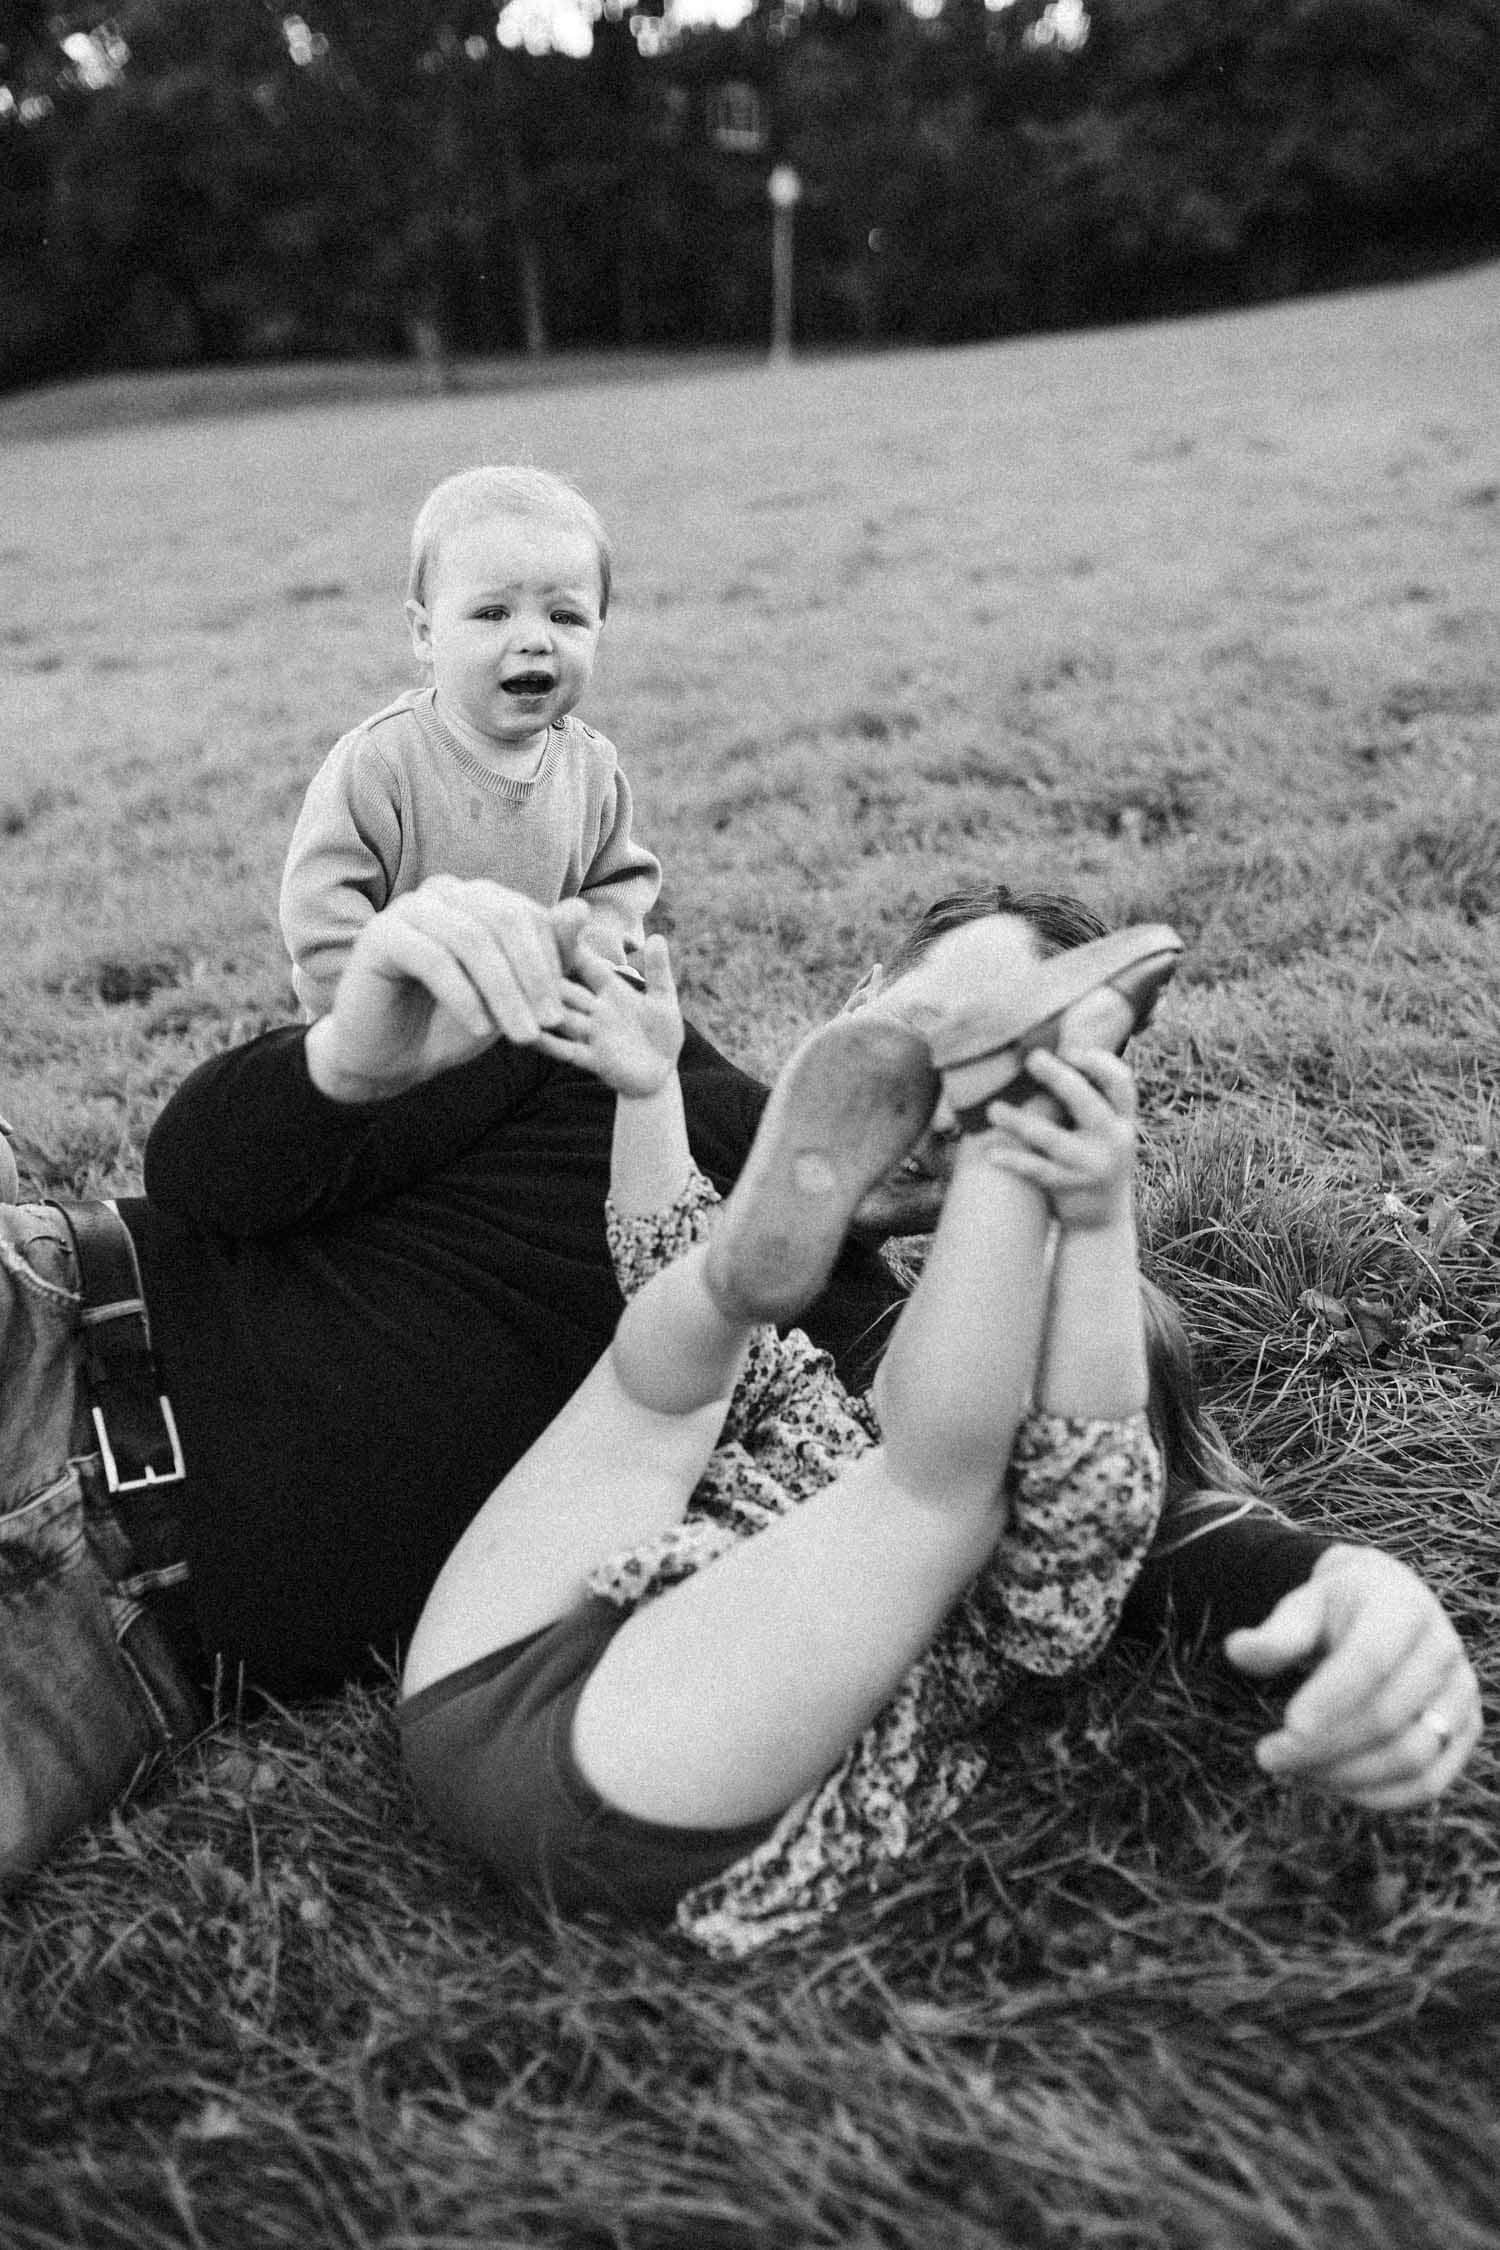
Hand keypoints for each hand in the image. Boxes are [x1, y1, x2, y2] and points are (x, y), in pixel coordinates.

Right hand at [305, 877, 589, 1100]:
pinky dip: (464, 997)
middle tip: (550, 1023)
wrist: (389, 1058)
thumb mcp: (513, 993)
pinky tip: (479, 1029)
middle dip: (534, 975)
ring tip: (522, 1036)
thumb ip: (548, 954)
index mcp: (475, 898)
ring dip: (505, 992)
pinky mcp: (380, 936)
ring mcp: (408, 909)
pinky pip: (433, 959)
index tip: (560, 1010)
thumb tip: (581, 908)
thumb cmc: (452, 1022)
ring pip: (471, 940)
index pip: (528, 914)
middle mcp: (442, 893)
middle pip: (503, 919)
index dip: (551, 961)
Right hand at [535, 933, 683, 1097]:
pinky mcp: (593, 1059)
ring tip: (513, 997)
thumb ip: (658, 970)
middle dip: (546, 977)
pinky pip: (566, 1050)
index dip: (571, 948)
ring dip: (541, 1009)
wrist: (659, 1074)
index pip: (588, 965)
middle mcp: (596, 1009)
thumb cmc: (663, 1033)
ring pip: (561, 1018)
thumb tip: (656, 936)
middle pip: (567, 990)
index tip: (549, 925)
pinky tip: (527, 1036)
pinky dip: (547, 1043)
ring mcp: (592, 1034)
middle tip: (519, 958)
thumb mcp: (664, 1000)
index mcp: (612, 990)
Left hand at [977, 1047, 1136, 1229]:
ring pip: (1055, 1140)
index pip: (1121, 1083)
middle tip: (1032, 1058)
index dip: (1098, 1062)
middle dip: (1060, 1078)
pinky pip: (1039, 1172)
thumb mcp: (1104, 1131)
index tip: (1068, 1049)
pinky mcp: (1073, 1189)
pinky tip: (992, 1153)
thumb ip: (1088, 1101)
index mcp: (1123, 1120)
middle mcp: (1115, 1141)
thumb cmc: (1094, 1161)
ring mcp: (1094, 1167)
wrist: (1103, 1222)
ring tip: (993, 1110)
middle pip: (1088, 1103)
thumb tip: (1049, 1056)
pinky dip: (1015, 1162)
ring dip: (1022, 1122)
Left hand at [1225, 1543, 1481, 1807]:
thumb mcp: (1303, 1605)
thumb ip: (1277, 1632)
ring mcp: (1460, 1694)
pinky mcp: (1464, 1732)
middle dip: (1322, 1746)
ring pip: (1411, 1757)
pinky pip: (1429, 1783)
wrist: (1386, 1607)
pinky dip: (1378, 1796)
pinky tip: (1329, 1785)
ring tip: (1293, 1771)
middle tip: (1267, 1756)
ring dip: (1345, 1775)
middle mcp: (1443, 1650)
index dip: (1331, 1698)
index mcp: (1402, 1607)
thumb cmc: (1335, 1609)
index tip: (1287, 1727)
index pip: (1371, 1660)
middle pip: (1386, 1716)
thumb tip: (1237, 1651)